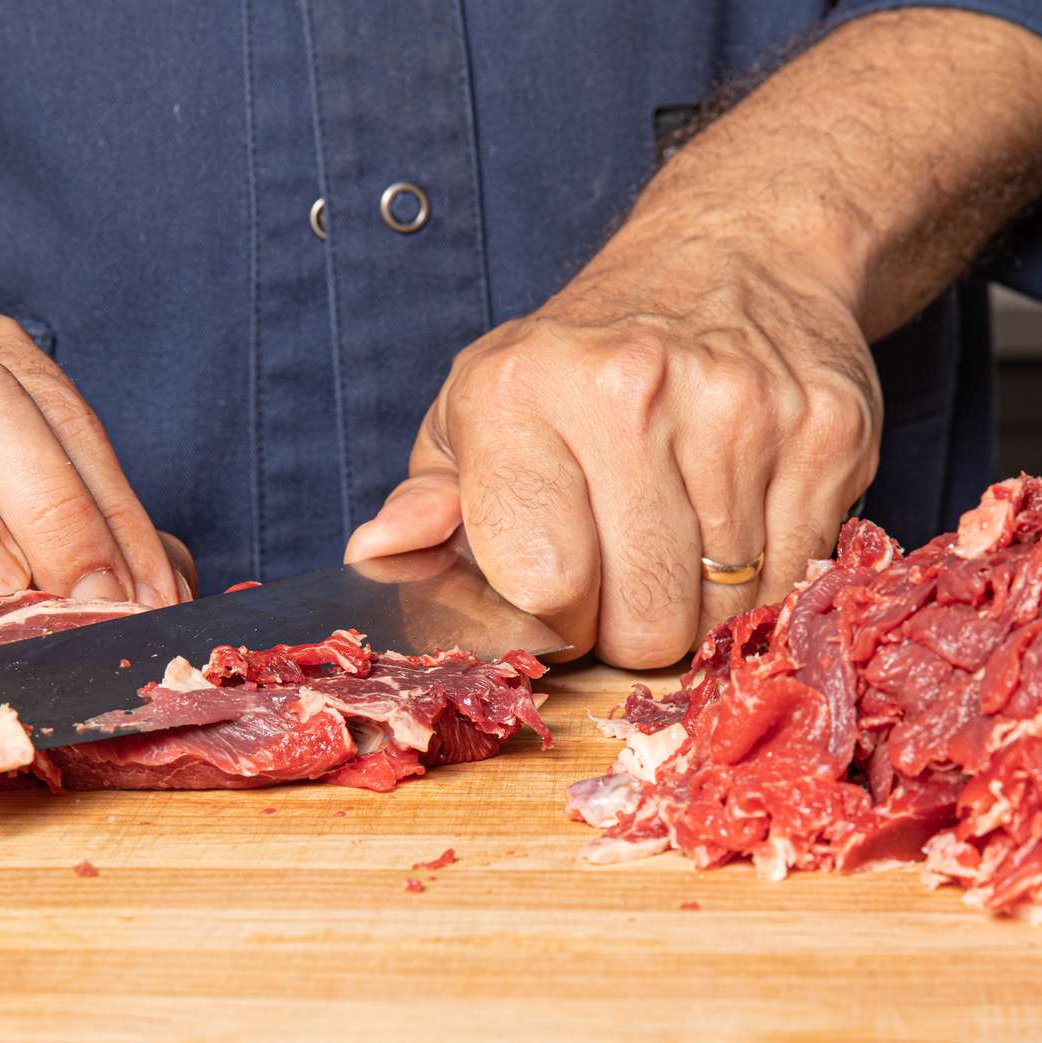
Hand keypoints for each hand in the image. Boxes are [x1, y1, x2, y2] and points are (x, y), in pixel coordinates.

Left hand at [345, 229, 880, 667]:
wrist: (731, 256)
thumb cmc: (580, 357)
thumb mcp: (478, 410)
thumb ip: (430, 498)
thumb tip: (372, 556)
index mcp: (520, 394)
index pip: (546, 588)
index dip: (552, 621)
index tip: (556, 594)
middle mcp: (632, 391)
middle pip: (646, 624)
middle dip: (630, 626)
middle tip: (622, 571)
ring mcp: (742, 409)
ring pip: (726, 613)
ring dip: (698, 604)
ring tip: (676, 534)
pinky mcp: (830, 430)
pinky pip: (796, 575)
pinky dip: (765, 575)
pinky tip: (736, 515)